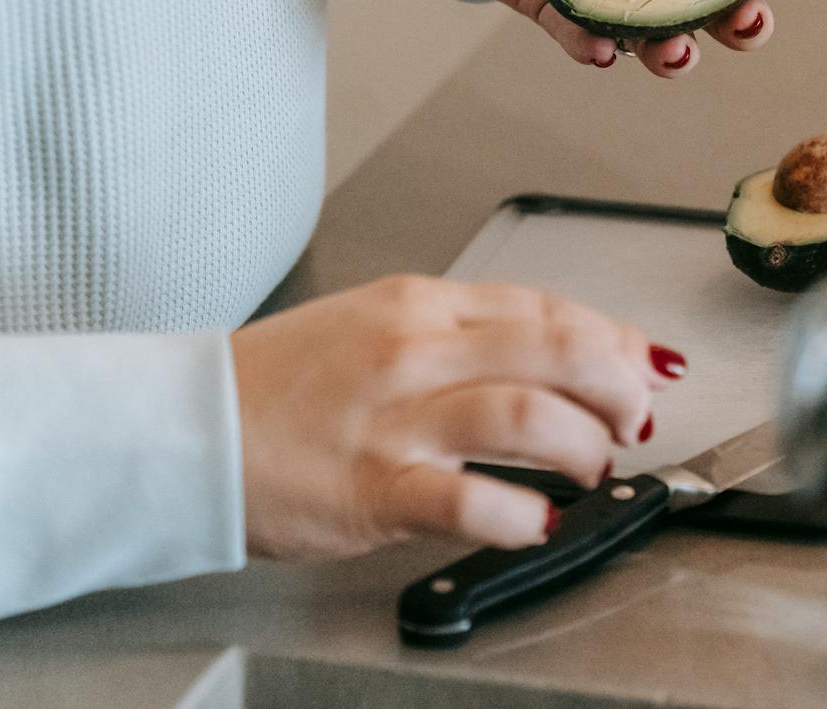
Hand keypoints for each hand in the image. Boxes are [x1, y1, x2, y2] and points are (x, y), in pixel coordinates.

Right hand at [230, 275, 684, 559]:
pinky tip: (536, 521)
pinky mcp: (373, 488)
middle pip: (558, 348)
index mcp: (420, 305)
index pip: (548, 307)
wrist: (183, 428)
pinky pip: (468, 500)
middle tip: (635, 418)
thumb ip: (464, 338)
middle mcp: (415, 351)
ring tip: (593, 468)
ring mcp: (395, 420)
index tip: (644, 367)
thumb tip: (555, 354)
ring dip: (584, 447)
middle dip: (619, 385)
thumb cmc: (279, 386)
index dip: (614, 339)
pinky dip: (519, 514)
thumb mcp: (376, 329)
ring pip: (529, 415)